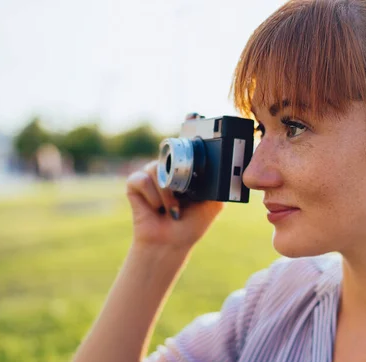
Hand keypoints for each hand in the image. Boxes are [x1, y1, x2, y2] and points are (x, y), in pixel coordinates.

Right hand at [125, 113, 224, 249]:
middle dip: (176, 169)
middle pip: (169, 154)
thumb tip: (231, 172)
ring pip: (156, 169)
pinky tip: (157, 209)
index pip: (184, 144)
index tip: (193, 115)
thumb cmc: (191, 224)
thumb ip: (220, 186)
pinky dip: (154, 198)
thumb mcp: (214, 204)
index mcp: (186, 169)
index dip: (187, 127)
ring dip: (168, 194)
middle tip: (183, 190)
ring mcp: (150, 174)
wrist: (171, 243)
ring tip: (173, 209)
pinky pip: (142, 180)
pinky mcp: (134, 184)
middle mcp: (167, 167)